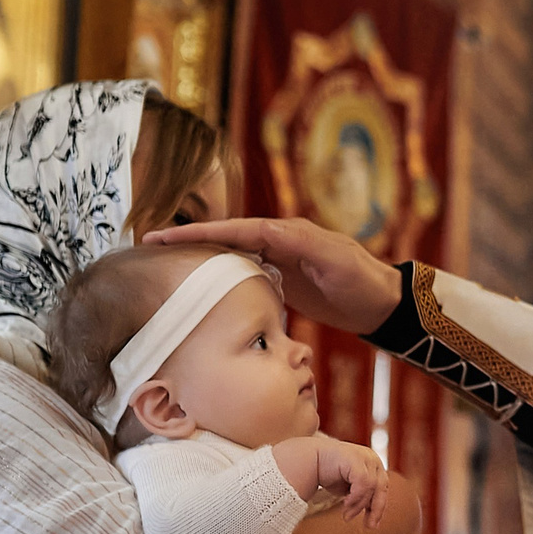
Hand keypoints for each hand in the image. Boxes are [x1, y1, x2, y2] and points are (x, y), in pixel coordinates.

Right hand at [146, 215, 403, 334]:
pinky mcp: (283, 276)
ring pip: (232, 252)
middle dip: (190, 239)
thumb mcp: (336, 262)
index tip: (165, 236)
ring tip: (165, 259)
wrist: (382, 304)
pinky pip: (245, 269)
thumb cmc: (362, 283)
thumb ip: (304, 246)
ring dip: (201, 254)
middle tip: (150, 244)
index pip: (236, 229)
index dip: (201, 232)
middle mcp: (281, 240)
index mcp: (289, 233)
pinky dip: (221, 272)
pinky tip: (202, 282)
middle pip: (227, 236)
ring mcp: (280, 258)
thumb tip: (268, 230)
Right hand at [316, 436, 388, 525]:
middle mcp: (373, 459)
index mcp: (374, 465)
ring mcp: (366, 457)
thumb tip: (373, 514)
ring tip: (346, 516)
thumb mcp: (348, 487)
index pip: (382, 489)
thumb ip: (361, 496)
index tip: (372, 524)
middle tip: (368, 526)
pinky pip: (363, 483)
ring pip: (371, 488)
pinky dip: (356, 497)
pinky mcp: (357, 459)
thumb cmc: (327, 473)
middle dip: (375, 509)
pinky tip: (345, 503)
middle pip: (381, 488)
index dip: (378, 507)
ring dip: (359, 505)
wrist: (308, 459)